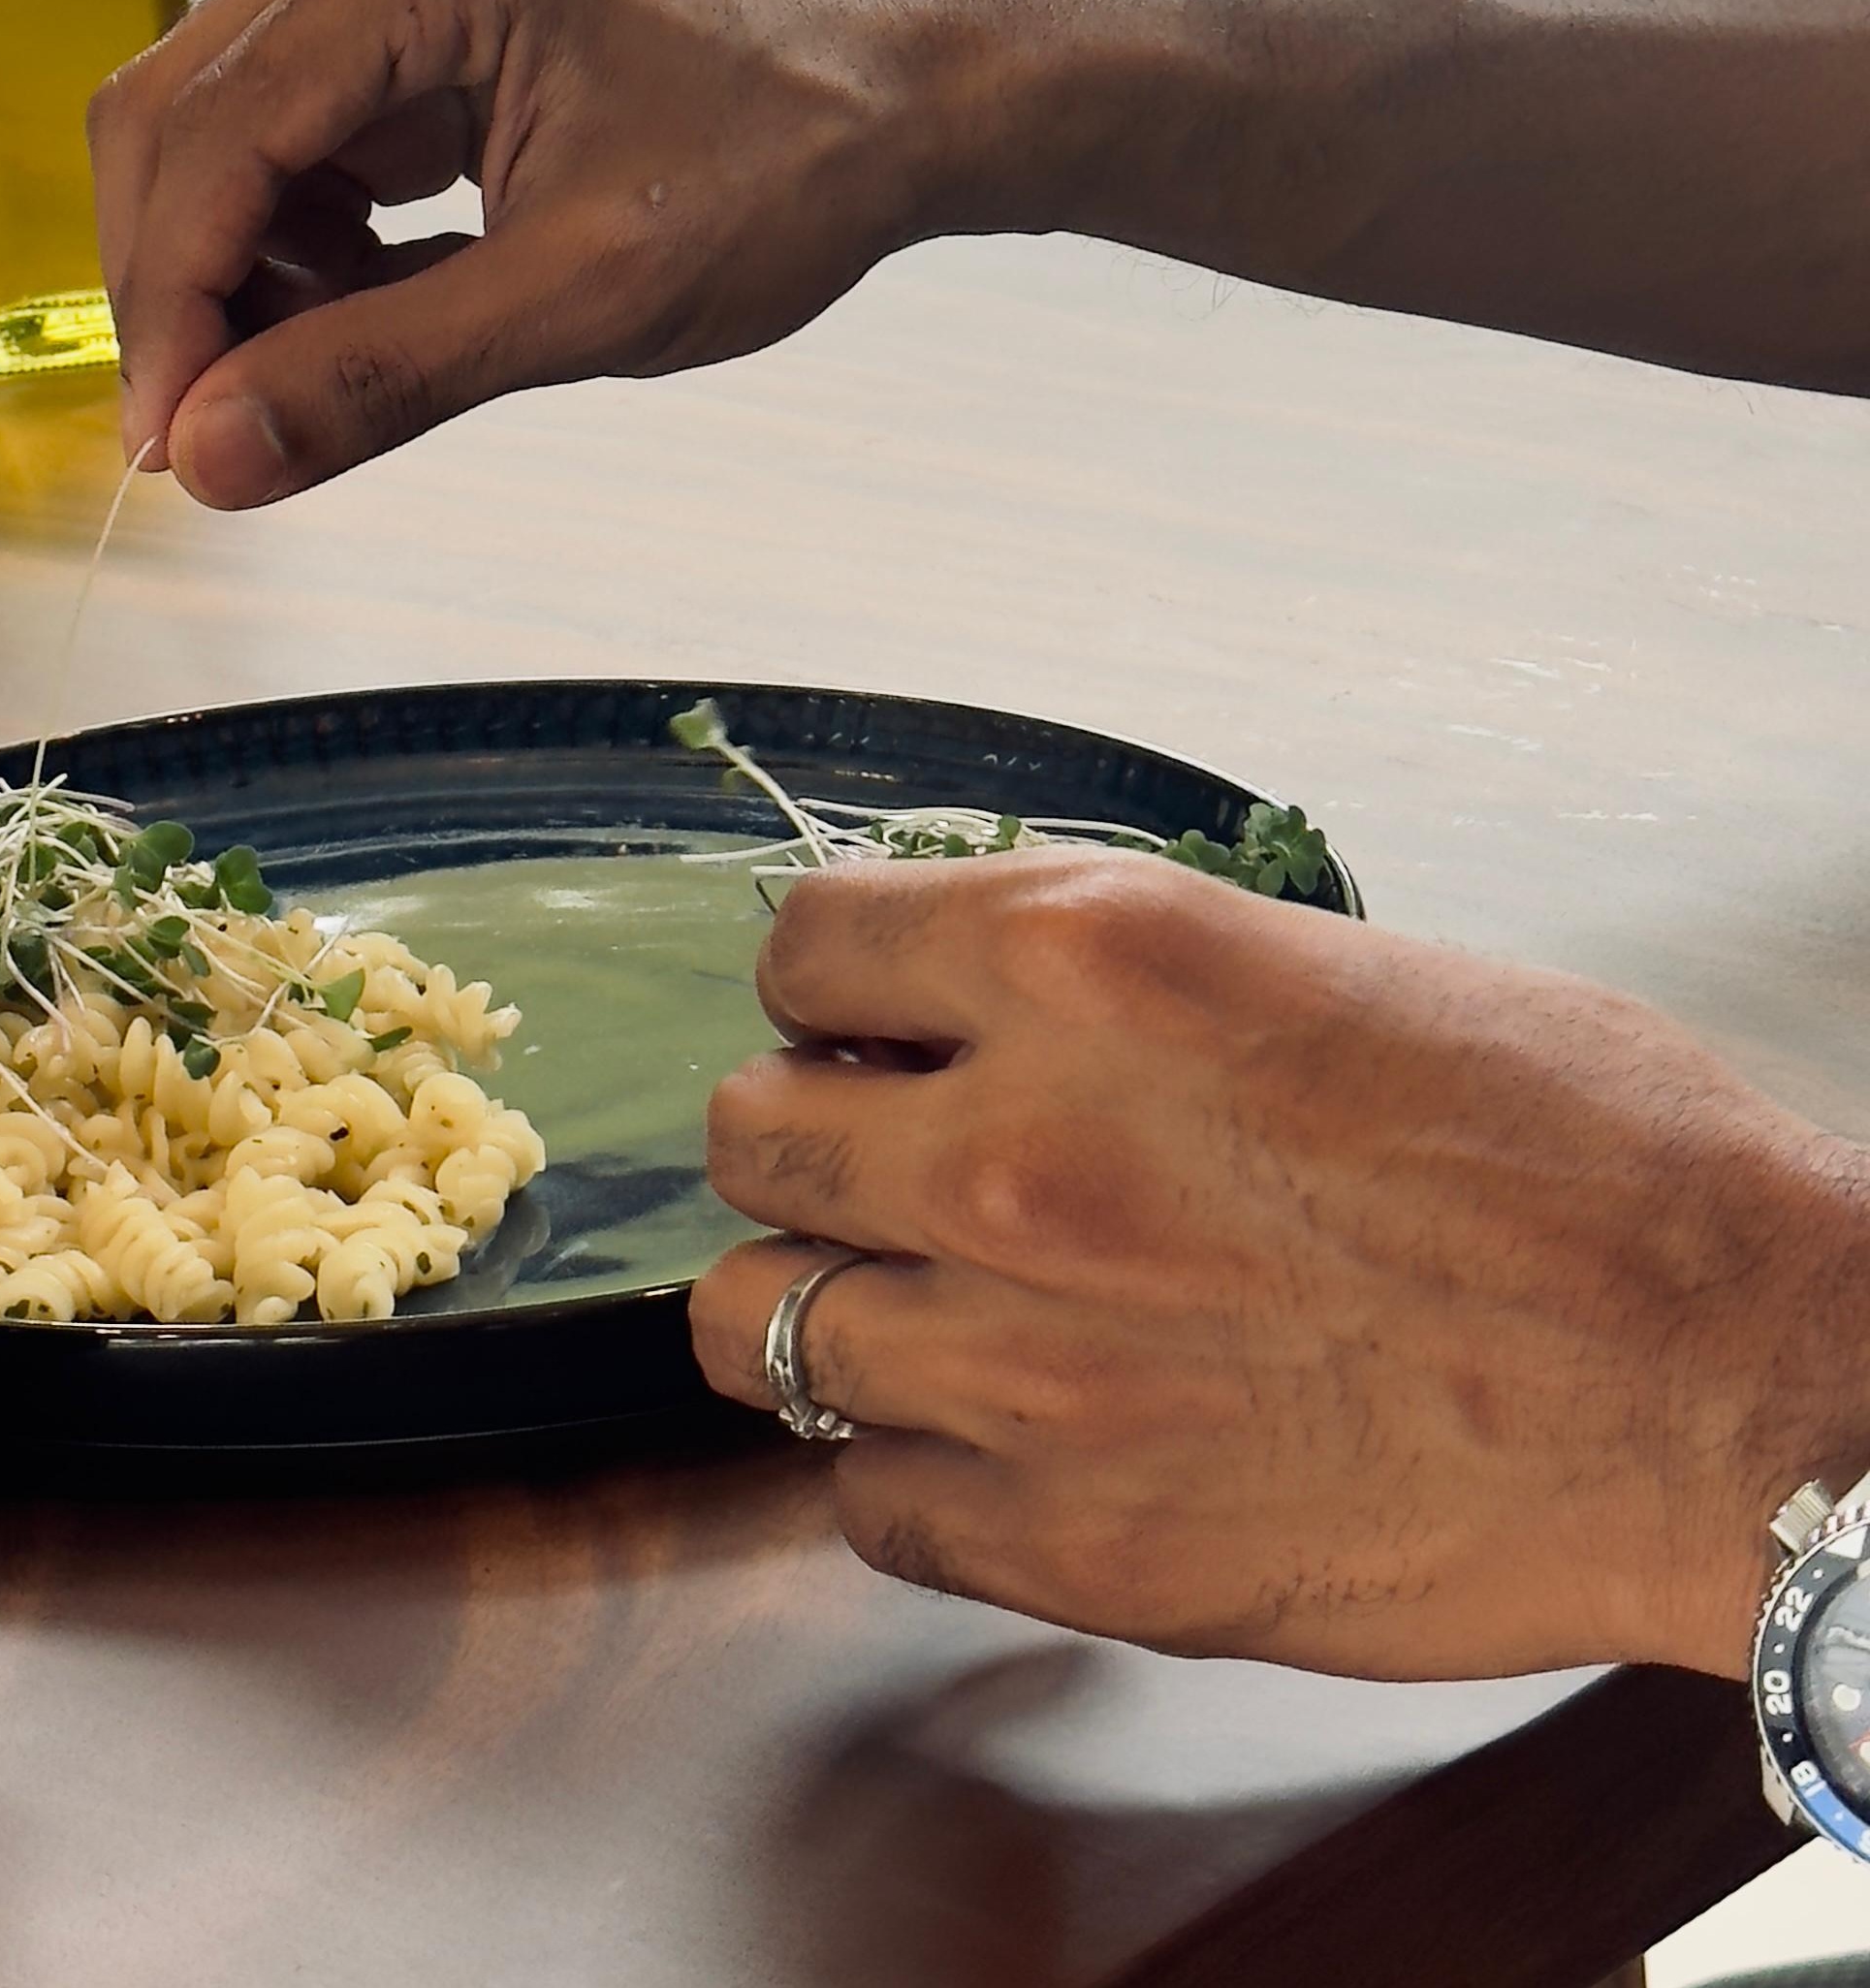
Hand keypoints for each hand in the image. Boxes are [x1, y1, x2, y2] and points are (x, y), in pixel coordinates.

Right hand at [89, 0, 948, 503]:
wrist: (900, 98)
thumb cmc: (785, 168)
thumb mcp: (584, 298)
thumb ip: (383, 376)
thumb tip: (214, 459)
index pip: (215, 133)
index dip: (172, 304)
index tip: (171, 446)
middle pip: (182, 111)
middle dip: (184, 286)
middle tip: (211, 435)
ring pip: (220, 124)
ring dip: (239, 266)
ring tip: (322, 371)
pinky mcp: (408, 4)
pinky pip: (289, 128)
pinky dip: (297, 237)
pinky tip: (368, 306)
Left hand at [690, 848, 1869, 1679]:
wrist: (1746, 1388)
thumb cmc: (1589, 1164)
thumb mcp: (1319, 969)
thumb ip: (1104, 991)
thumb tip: (953, 1019)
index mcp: (1091, 965)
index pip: (806, 952)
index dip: (833, 995)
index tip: (868, 1030)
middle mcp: (1021, 1148)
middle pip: (747, 1138)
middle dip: (807, 1142)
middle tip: (886, 1171)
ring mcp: (1028, 1359)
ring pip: (753, 1326)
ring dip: (831, 1308)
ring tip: (930, 1312)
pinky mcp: (1074, 1541)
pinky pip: (859, 1503)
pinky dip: (909, 1471)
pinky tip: (1003, 1445)